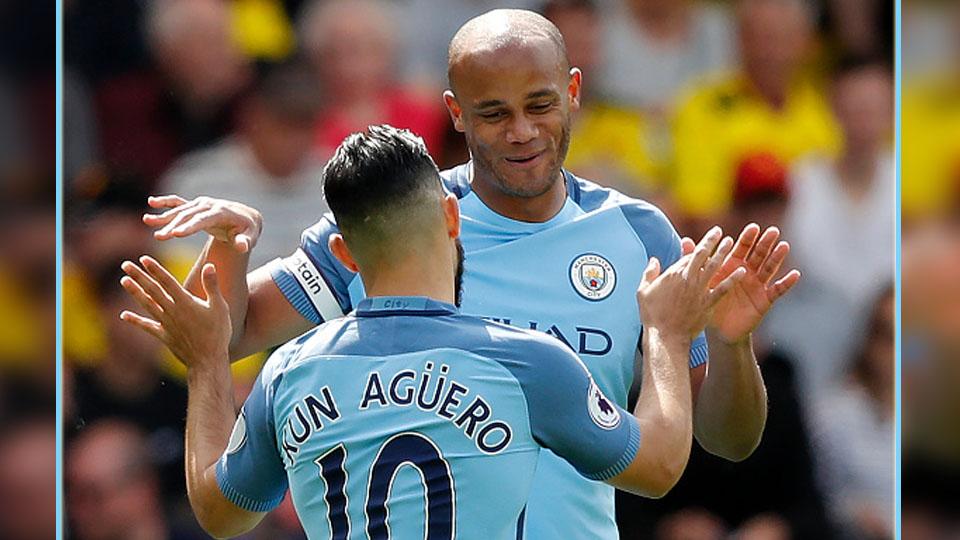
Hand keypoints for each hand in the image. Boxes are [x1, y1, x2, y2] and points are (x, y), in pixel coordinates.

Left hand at [119, 256, 230, 369]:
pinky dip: (135, 321)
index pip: (167, 282)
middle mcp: (172, 311)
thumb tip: (209, 265)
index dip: (155, 269)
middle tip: (125, 264)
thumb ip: (212, 286)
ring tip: (123, 281)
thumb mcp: (220, 307)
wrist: (208, 360)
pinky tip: (124, 315)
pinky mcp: (164, 336)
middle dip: (139, 276)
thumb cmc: (218, 333)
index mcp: (186, 302)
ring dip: (134, 292)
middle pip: (152, 290)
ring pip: (147, 304)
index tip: (144, 259)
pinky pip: (147, 326)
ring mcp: (166, 324)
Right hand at [143, 195, 262, 252]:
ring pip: (180, 210)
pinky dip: (165, 202)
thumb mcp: (251, 236)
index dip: (189, 227)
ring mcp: (201, 204)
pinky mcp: (195, 205)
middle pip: (188, 216)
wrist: (246, 217)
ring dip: (164, 217)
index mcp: (222, 212)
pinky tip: (151, 203)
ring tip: (147, 221)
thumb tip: (241, 246)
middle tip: (159, 237)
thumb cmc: (248, 230)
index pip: (203, 220)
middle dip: (173, 225)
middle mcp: (209, 205)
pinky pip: (178, 202)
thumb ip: (245, 242)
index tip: (175, 234)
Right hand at [637, 227, 745, 346]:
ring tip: (731, 243)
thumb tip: (654, 260)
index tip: (706, 238)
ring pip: (714, 267)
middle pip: (703, 255)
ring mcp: (700, 290)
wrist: (665, 336)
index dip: (699, 245)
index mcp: (674, 274)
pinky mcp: (708, 303)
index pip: (690, 254)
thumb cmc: (652, 315)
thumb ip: (649, 273)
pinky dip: (732, 279)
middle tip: (720, 233)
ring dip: (723, 253)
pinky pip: (723, 288)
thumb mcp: (643, 291)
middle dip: (712, 242)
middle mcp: (688, 278)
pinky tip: (741, 271)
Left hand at [682, 224, 800, 343]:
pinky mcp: (765, 300)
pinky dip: (787, 282)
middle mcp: (747, 272)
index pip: (741, 248)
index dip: (747, 238)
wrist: (719, 330)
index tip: (753, 228)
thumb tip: (684, 240)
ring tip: (784, 246)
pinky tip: (795, 274)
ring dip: (777, 257)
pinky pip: (777, 290)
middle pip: (758, 255)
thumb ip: (696, 261)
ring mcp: (757, 285)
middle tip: (773, 231)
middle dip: (765, 243)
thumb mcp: (702, 281)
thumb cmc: (709, 302)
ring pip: (769, 268)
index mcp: (732, 266)